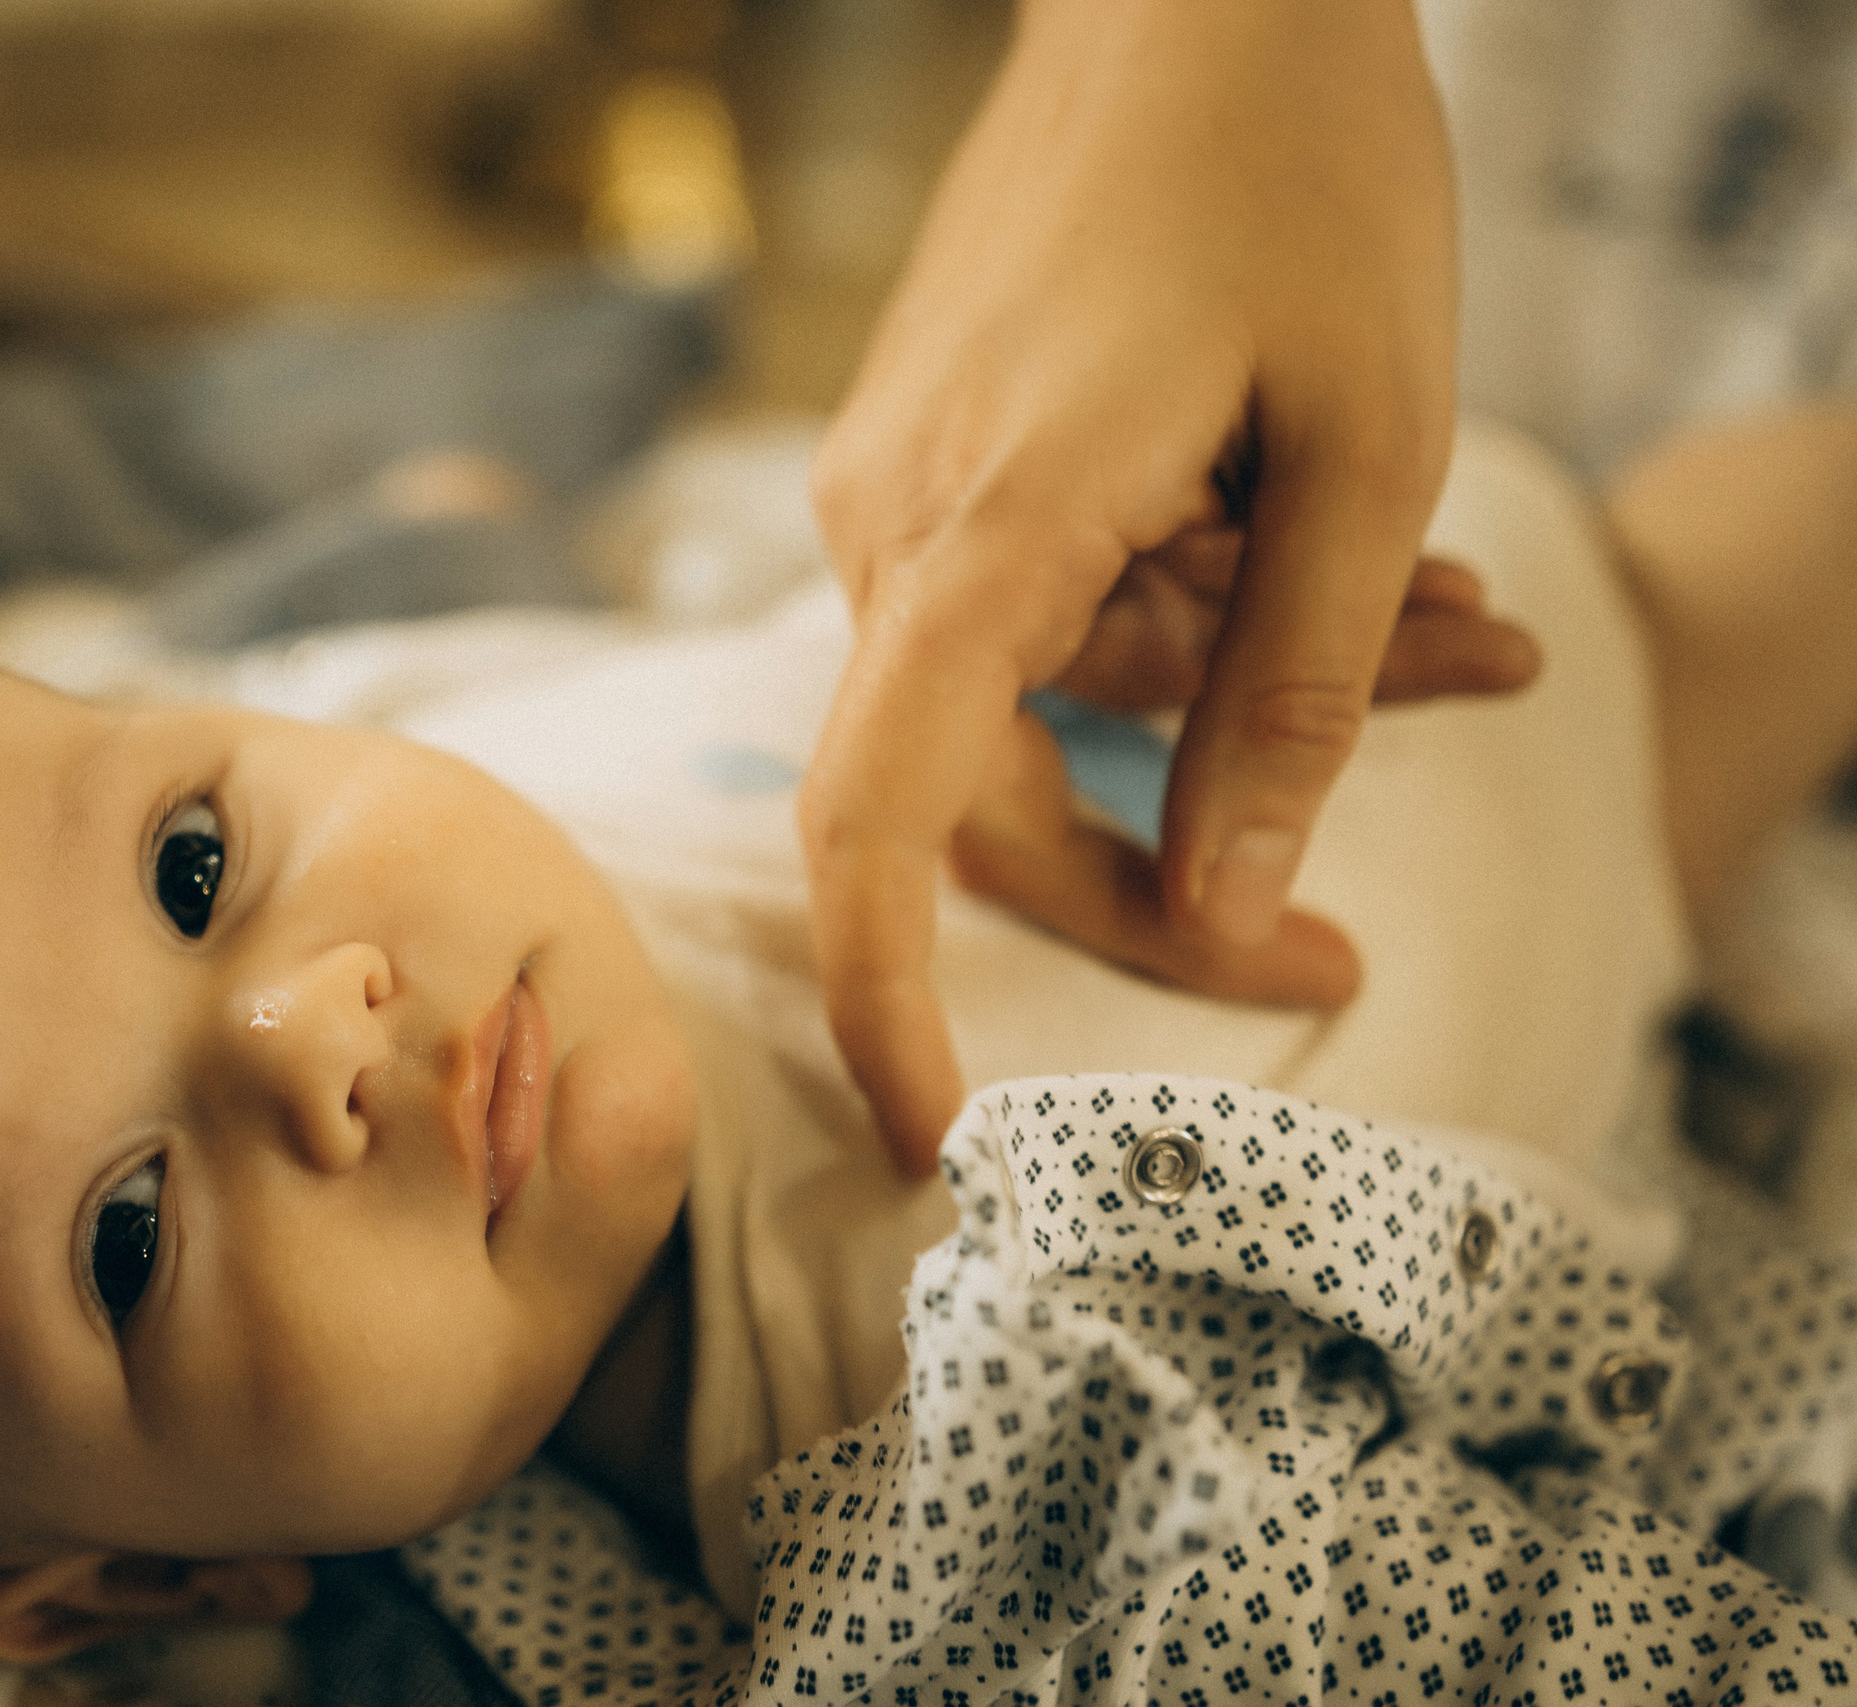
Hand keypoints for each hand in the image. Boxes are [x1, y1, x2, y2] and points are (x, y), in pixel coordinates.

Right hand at [802, 0, 1469, 1174]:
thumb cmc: (1298, 174)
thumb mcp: (1363, 447)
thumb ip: (1290, 694)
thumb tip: (1229, 906)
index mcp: (988, 526)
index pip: (882, 813)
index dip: (888, 996)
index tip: (940, 1139)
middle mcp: (902, 522)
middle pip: (990, 791)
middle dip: (1176, 865)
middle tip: (1337, 947)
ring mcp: (906, 485)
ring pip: (1051, 690)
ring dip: (1234, 697)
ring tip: (1453, 629)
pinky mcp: (944, 456)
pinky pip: (1049, 602)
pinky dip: (1186, 616)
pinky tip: (1338, 557)